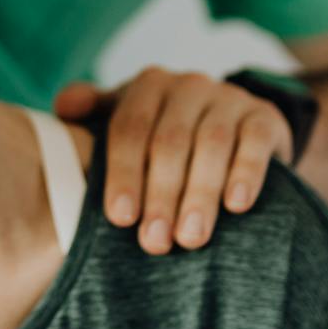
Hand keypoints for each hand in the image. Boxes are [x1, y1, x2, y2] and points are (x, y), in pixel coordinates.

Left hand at [55, 68, 293, 254]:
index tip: (121, 218)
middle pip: (169, 141)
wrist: (235, 125)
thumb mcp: (129, 119)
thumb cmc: (165, 133)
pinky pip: (255, 142)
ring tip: (191, 238)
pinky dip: (245, 173)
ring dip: (199, 194)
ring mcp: (229, 98)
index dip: (123, 173)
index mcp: (148, 86)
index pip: (129, 129)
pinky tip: (237, 205)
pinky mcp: (264, 117)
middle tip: (154, 242)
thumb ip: (93, 114)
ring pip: (211, 144)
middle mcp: (188, 86)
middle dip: (160, 195)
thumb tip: (63, 108)